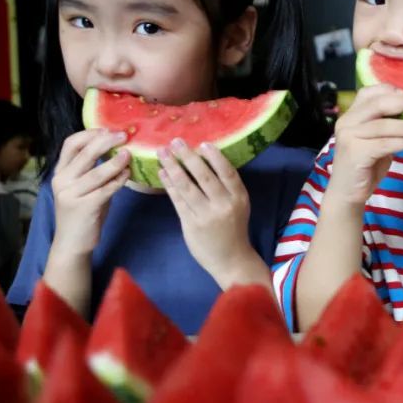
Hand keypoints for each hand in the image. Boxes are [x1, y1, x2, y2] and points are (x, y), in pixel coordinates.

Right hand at [49, 129, 129, 258]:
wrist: (72, 243)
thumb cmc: (83, 213)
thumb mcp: (84, 188)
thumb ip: (94, 170)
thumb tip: (118, 150)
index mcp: (60, 172)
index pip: (70, 144)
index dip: (90, 134)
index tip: (108, 129)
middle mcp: (62, 181)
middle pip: (84, 153)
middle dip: (105, 141)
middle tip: (124, 135)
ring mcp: (71, 194)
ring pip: (96, 172)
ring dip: (115, 162)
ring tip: (129, 154)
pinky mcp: (84, 207)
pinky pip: (106, 190)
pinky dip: (119, 180)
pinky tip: (128, 174)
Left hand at [158, 139, 260, 285]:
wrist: (231, 260)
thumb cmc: (234, 229)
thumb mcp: (238, 206)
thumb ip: (226, 188)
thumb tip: (204, 161)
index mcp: (239, 198)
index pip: (228, 173)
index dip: (215, 157)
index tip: (203, 143)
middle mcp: (224, 205)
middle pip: (205, 177)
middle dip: (188, 157)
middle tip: (175, 142)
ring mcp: (207, 216)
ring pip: (187, 187)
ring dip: (173, 168)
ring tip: (163, 153)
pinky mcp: (191, 224)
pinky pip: (178, 201)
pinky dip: (169, 185)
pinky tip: (162, 173)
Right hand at [326, 84, 402, 207]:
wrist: (347, 192)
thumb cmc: (366, 165)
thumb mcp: (377, 140)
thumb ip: (388, 125)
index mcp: (351, 114)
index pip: (368, 92)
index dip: (390, 90)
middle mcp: (346, 122)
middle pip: (376, 105)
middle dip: (402, 102)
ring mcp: (348, 136)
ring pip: (381, 125)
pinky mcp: (355, 152)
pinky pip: (384, 144)